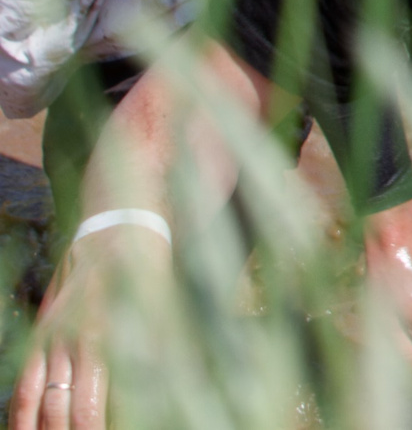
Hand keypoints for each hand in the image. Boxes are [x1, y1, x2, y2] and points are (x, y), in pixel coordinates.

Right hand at [10, 224, 169, 429]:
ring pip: (32, 400)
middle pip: (56, 411)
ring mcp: (51, 337)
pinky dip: (20, 409)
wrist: (118, 231)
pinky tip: (21, 428)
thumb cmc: (150, 277)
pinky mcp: (41, 331)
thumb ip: (154, 361)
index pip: (89, 410)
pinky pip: (24, 380)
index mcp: (105, 343)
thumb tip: (159, 404)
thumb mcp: (161, 317)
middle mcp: (71, 344)